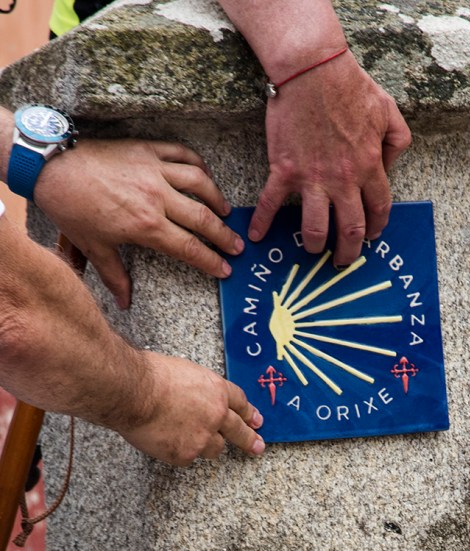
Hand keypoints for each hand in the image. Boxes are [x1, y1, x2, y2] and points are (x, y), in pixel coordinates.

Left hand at [34, 139, 244, 308]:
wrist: (53, 166)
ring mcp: (154, 170)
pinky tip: (204, 175)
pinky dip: (198, 164)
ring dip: (217, 198)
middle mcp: (157, 197)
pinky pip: (182, 153)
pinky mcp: (147, 149)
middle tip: (238, 245)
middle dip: (224, 235)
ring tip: (225, 211)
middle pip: (203, 218)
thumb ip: (115, 276)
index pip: (189, 247)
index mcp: (146, 226)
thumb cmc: (72, 208)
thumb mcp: (94, 247)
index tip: (225, 269)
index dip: (210, 261)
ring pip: (200, 182)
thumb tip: (125, 303)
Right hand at [119, 353, 265, 465]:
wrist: (133, 392)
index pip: (240, 403)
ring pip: (215, 449)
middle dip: (250, 440)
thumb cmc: (151, 376)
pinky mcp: (185, 454)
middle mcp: (216, 415)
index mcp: (217, 390)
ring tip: (192, 440)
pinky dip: (180, 452)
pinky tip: (167, 441)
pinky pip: (188, 457)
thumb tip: (198, 398)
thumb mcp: (185, 372)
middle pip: (240, 431)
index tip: (256, 421)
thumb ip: (199, 390)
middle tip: (258, 447)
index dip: (249, 413)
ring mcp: (202, 437)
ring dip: (207, 445)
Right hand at [248, 50, 411, 266]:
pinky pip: (271, 203)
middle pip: (351, 228)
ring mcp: (312, 178)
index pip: (379, 209)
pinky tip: (256, 236)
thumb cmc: (350, 86)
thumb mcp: (389, 111)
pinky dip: (262, 223)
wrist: (311, 70)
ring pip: (315, 227)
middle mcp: (343, 180)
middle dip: (350, 251)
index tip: (371, 236)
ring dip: (315, 245)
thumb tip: (390, 168)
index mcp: (370, 166)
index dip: (377, 227)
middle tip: (345, 260)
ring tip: (314, 251)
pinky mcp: (285, 170)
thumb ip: (397, 142)